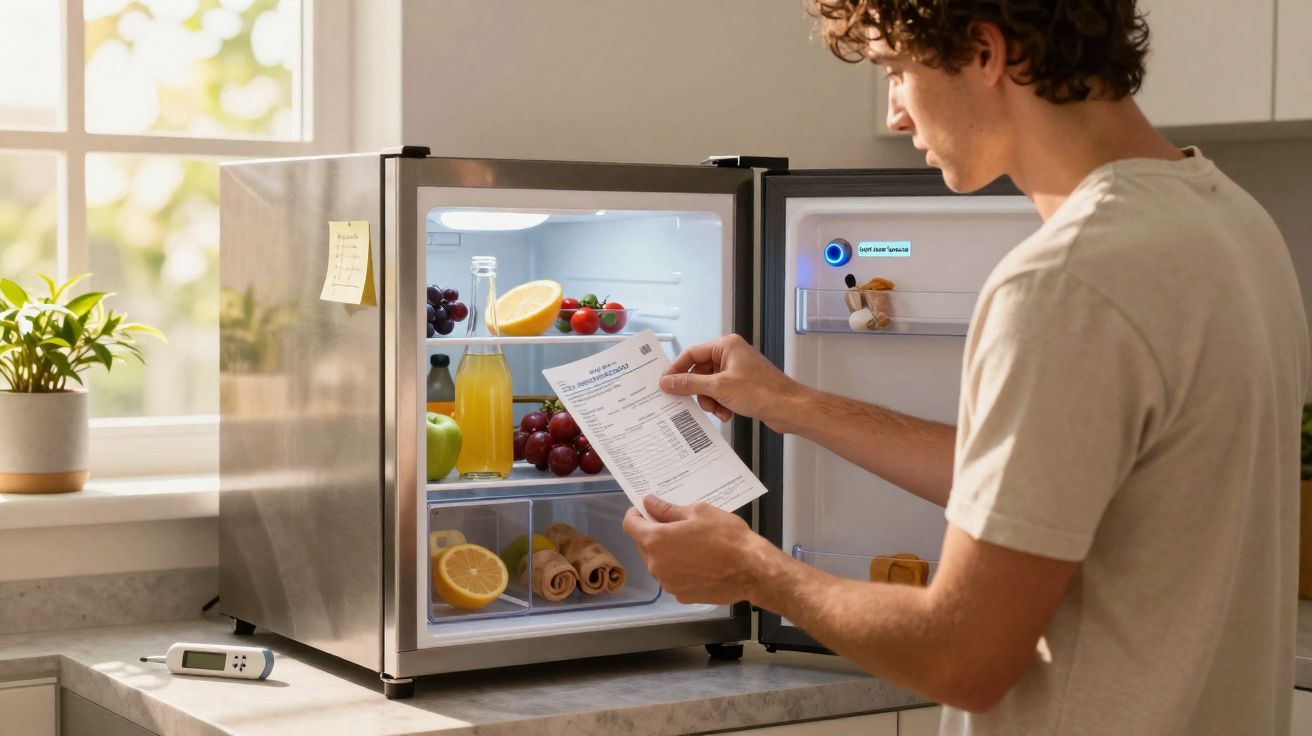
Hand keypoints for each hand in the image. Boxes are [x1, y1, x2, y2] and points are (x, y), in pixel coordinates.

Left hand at [622, 495, 782, 604]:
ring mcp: (668, 583)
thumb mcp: (699, 512)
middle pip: (643, 545)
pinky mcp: (681, 595)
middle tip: (676, 526)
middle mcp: (656, 564)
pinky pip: (672, 578)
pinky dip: (679, 570)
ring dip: (666, 553)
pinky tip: (699, 564)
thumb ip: (668, 510)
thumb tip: (650, 503)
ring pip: (657, 563)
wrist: (751, 570)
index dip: (635, 514)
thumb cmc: (727, 537)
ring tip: (691, 546)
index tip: (646, 510)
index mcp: (656, 540)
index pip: (630, 525)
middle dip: (653, 533)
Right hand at [659, 334, 801, 431]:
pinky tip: (727, 414)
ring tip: (718, 410)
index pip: (692, 354)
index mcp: (726, 345)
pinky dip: (721, 404)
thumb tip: (668, 382)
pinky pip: (721, 393)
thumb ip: (690, 384)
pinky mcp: (743, 385)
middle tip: (694, 403)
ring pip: (710, 385)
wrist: (789, 408)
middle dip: (698, 391)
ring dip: (710, 401)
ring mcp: (738, 370)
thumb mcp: (719, 388)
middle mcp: (732, 354)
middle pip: (700, 371)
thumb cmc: (762, 392)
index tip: (665, 384)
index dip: (677, 369)